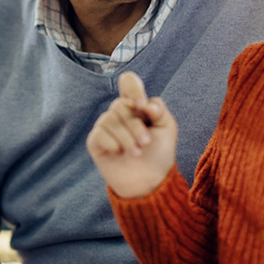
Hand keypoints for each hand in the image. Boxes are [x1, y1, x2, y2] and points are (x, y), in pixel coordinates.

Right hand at [87, 71, 176, 197]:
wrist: (150, 180)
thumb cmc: (159, 153)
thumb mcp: (167, 128)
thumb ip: (159, 110)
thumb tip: (145, 104)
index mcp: (136, 106)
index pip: (128, 82)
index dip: (133, 89)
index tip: (142, 105)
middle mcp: (119, 113)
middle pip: (120, 105)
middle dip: (135, 125)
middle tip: (146, 142)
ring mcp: (105, 127)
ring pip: (109, 119)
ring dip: (127, 138)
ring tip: (137, 152)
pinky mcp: (96, 142)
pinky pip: (99, 134)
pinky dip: (113, 144)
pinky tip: (119, 153)